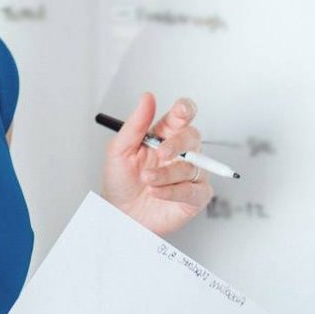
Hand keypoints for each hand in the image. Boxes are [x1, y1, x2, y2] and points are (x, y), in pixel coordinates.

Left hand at [99, 93, 214, 236]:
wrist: (119, 215)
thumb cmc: (120, 182)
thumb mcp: (120, 150)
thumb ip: (135, 124)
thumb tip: (148, 98)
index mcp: (165, 135)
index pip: (182, 115)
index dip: (186, 109)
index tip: (181, 111)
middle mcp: (181, 152)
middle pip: (193, 137)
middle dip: (178, 144)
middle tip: (161, 153)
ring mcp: (190, 174)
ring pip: (192, 166)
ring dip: (166, 174)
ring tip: (147, 180)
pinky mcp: (195, 196)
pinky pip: (194, 190)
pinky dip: (173, 191)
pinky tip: (156, 192)